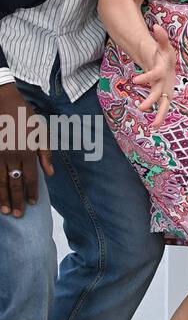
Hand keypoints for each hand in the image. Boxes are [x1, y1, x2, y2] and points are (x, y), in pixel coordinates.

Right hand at [0, 83, 54, 217]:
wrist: (3, 104)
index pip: (30, 177)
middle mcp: (12, 156)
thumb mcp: (42, 131)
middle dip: (17, 200)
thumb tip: (49, 173)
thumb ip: (46, 153)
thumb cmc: (26, 117)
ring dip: (3, 198)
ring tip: (5, 211)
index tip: (33, 203)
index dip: (31, 192)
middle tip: (19, 215)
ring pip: (0, 181)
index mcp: (28, 151)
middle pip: (15, 183)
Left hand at [133, 24, 176, 128]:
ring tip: (153, 127)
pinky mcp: (162, 96)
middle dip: (153, 101)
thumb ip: (161, 37)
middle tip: (142, 108)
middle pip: (164, 94)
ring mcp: (166, 90)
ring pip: (165, 105)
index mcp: (166, 70)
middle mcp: (168, 82)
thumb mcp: (162, 45)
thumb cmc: (163, 54)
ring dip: (160, 115)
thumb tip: (156, 25)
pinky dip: (158, 116)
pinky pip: (161, 107)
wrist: (167, 63)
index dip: (147, 78)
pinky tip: (153, 126)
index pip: (157, 74)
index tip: (134, 81)